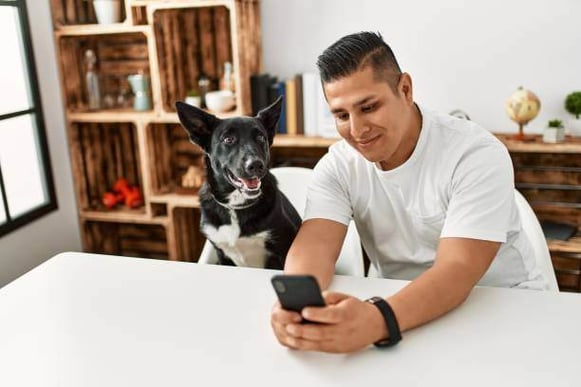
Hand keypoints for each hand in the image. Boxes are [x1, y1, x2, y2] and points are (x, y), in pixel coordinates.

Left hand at [271, 292, 387, 352]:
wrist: (375, 325)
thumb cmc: (357, 310)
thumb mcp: (345, 297)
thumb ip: (328, 297)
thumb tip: (312, 299)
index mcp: (346, 315)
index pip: (330, 315)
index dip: (316, 314)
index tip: (303, 311)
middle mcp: (343, 330)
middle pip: (321, 332)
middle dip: (303, 330)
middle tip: (290, 326)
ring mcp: (340, 342)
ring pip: (318, 343)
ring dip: (302, 341)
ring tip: (289, 335)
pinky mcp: (337, 349)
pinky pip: (320, 348)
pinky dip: (307, 345)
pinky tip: (297, 341)